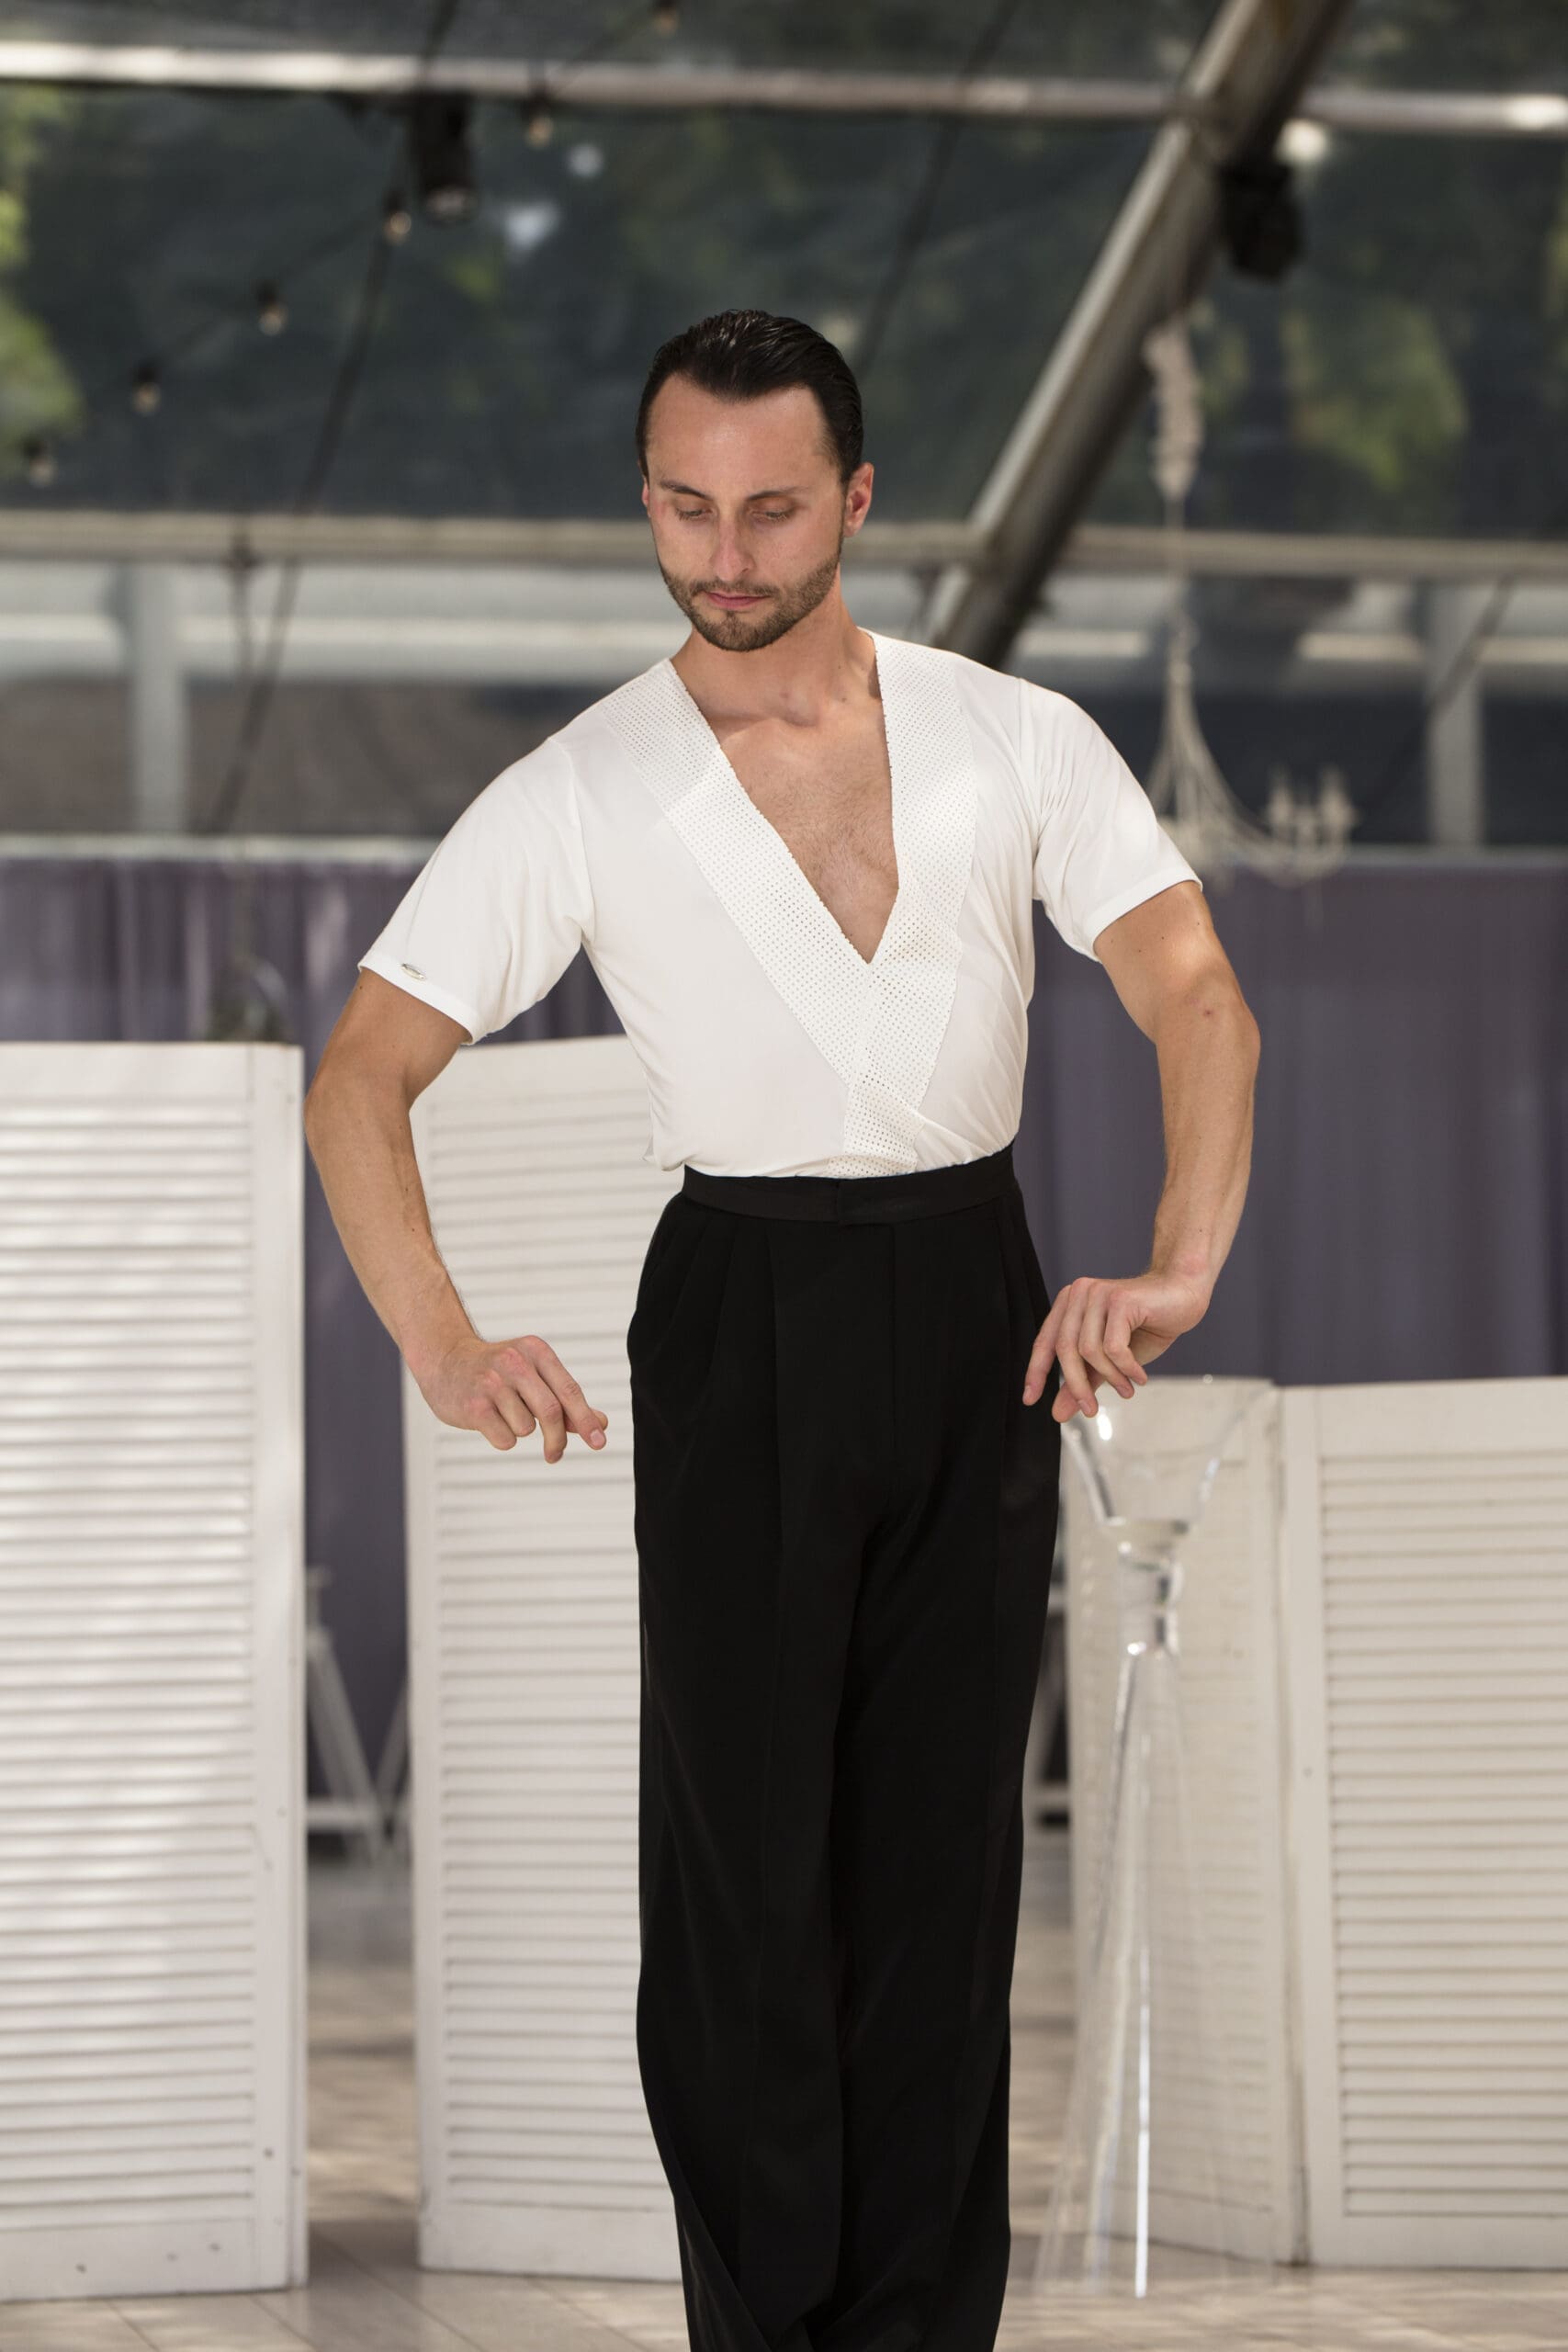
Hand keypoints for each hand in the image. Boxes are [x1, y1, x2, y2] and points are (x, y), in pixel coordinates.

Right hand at [414, 1332, 609, 1460]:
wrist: (445, 1360)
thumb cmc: (497, 1371)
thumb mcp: (533, 1375)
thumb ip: (566, 1400)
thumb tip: (600, 1425)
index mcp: (536, 1351)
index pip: (569, 1390)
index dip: (586, 1420)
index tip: (599, 1442)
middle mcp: (514, 1362)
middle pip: (552, 1412)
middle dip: (557, 1439)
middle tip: (555, 1454)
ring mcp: (492, 1383)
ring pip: (526, 1428)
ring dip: (520, 1430)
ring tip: (503, 1413)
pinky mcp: (474, 1405)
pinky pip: (505, 1440)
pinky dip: (502, 1438)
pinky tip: (489, 1420)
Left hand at [1023, 1271, 1210, 1424]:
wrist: (1184, 1296)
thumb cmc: (1148, 1325)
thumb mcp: (1110, 1360)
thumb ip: (1085, 1380)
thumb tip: (1058, 1412)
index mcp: (1071, 1303)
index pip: (1045, 1341)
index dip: (1036, 1371)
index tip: (1030, 1399)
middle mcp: (1080, 1294)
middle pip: (1065, 1349)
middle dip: (1077, 1386)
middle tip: (1090, 1411)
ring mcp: (1099, 1293)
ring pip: (1089, 1351)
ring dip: (1110, 1378)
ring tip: (1127, 1389)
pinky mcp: (1120, 1300)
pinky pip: (1113, 1347)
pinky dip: (1126, 1369)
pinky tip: (1139, 1377)